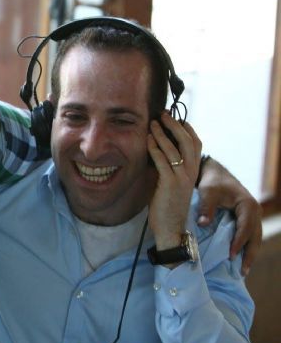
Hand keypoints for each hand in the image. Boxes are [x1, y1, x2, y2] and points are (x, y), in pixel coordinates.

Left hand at [147, 113, 200, 251]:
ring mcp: (182, 177)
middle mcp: (191, 172)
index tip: (175, 117)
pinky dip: (155, 148)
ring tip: (152, 123)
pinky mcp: (170, 183)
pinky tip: (148, 140)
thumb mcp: (170, 183)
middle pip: (188, 141)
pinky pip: (162, 160)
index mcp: (193, 171)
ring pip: (175, 148)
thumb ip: (167, 168)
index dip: (187, 128)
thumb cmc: (167, 207)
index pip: (195, 143)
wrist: (170, 228)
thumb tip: (156, 152)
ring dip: (162, 133)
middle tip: (163, 114)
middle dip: (175, 125)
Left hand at [196, 157, 261, 275]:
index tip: (231, 255)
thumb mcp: (207, 192)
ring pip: (255, 238)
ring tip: (243, 271)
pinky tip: (240, 260)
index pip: (245, 227)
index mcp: (248, 205)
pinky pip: (249, 236)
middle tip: (242, 271)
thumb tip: (203, 224)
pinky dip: (246, 248)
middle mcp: (255, 211)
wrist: (215, 173)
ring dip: (250, 254)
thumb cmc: (211, 182)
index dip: (239, 242)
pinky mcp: (247, 219)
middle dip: (250, 254)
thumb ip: (206, 208)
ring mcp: (253, 216)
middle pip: (255, 236)